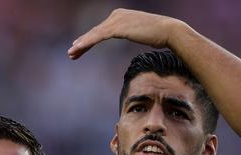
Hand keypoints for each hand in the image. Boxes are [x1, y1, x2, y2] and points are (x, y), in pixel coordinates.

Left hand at [67, 9, 184, 59]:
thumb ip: (133, 33)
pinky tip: (78, 48)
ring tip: (71, 54)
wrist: (169, 31)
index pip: (101, 30)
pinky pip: (98, 36)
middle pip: (95, 32)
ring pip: (94, 34)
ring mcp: (117, 20)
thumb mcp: (141, 33)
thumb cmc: (159, 35)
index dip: (89, 40)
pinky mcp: (118, 27)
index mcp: (121, 16)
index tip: (80, 50)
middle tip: (71, 54)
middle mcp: (117, 15)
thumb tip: (135, 36)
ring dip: (81, 45)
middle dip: (82, 43)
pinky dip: (87, 43)